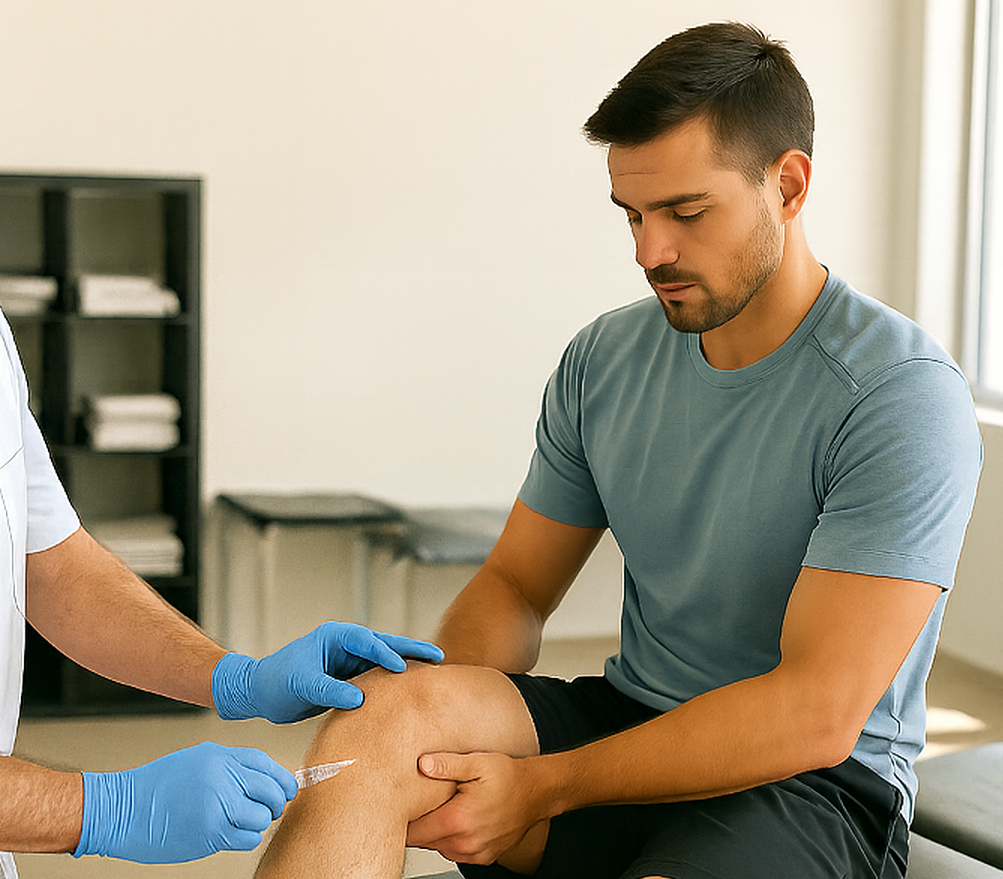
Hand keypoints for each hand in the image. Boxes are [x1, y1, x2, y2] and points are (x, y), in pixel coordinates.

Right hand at [75, 742, 296, 863]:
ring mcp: (218, 807)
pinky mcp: (211, 835)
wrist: (122, 810)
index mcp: (221, 757)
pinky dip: (246, 838)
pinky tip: (230, 833)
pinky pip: (248, 838)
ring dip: (258, 823)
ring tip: (241, 822)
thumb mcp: (198, 759)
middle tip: (268, 809)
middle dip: (276, 803)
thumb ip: (231, 766)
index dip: (282, 779)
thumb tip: (265, 778)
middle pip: (272, 792)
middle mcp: (223, 779)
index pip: (267, 765)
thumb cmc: (158, 785)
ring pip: (263, 818)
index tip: (287, 790)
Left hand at [212, 621, 444, 722]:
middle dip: (411, 649)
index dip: (385, 653)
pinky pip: (376, 675)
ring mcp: (349, 659)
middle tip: (437, 656)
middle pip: (384, 643)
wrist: (260, 692)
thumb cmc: (276, 682)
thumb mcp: (300, 685)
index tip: (402, 667)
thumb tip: (358, 698)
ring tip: (435, 668)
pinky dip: (395, 679)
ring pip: (384, 659)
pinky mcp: (349, 675)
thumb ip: (328, 690)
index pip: (366, 641)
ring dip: (408, 663)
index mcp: (334, 636)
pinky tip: (413, 686)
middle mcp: (345, 644)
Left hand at [407, 751, 543, 865]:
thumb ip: (447, 764)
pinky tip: (457, 820)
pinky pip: (456, 852)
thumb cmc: (509, 777)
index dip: (403, 819)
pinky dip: (452, 839)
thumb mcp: (478, 763)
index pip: (415, 831)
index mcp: (457, 820)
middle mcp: (464, 842)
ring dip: (435, 832)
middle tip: (418, 803)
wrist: (537, 793)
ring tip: (441, 809)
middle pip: (424, 841)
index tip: (399, 805)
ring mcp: (474, 853)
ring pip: (439, 847)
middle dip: (419, 824)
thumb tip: (422, 764)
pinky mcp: (483, 858)